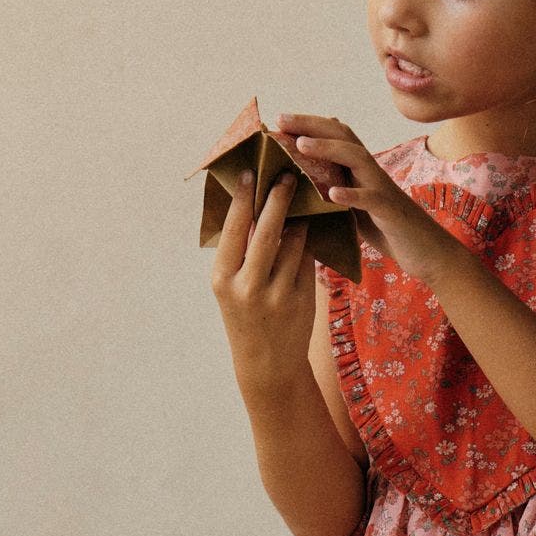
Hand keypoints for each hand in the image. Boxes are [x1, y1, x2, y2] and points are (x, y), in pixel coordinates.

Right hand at [207, 154, 320, 401]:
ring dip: (299, 219)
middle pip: (266, 231)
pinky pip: (308, 259)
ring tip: (303, 198)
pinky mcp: (303, 299)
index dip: (244, 199)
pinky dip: (310, 242)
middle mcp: (248, 286)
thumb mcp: (231, 288)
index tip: (251, 171)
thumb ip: (239, 253)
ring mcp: (277, 293)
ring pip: (293, 242)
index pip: (234, 229)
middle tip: (287, 174)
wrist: (268, 364)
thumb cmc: (246, 317)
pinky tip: (312, 229)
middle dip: (278, 199)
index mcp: (223, 278)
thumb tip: (252, 207)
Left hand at [278, 114, 454, 284]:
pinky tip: (332, 194)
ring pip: (356, 158)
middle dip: (311, 124)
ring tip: (301, 144)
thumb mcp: (355, 208)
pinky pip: (371, 198)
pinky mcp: (391, 212)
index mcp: (360, 170)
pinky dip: (352, 195)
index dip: (309, 125)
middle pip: (343, 136)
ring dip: (328, 149)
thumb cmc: (388, 231)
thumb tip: (301, 191)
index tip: (279, 120)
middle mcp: (371, 172)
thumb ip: (335, 193)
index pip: (335, 136)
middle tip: (281, 119)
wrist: (429, 252)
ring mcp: (382, 190)